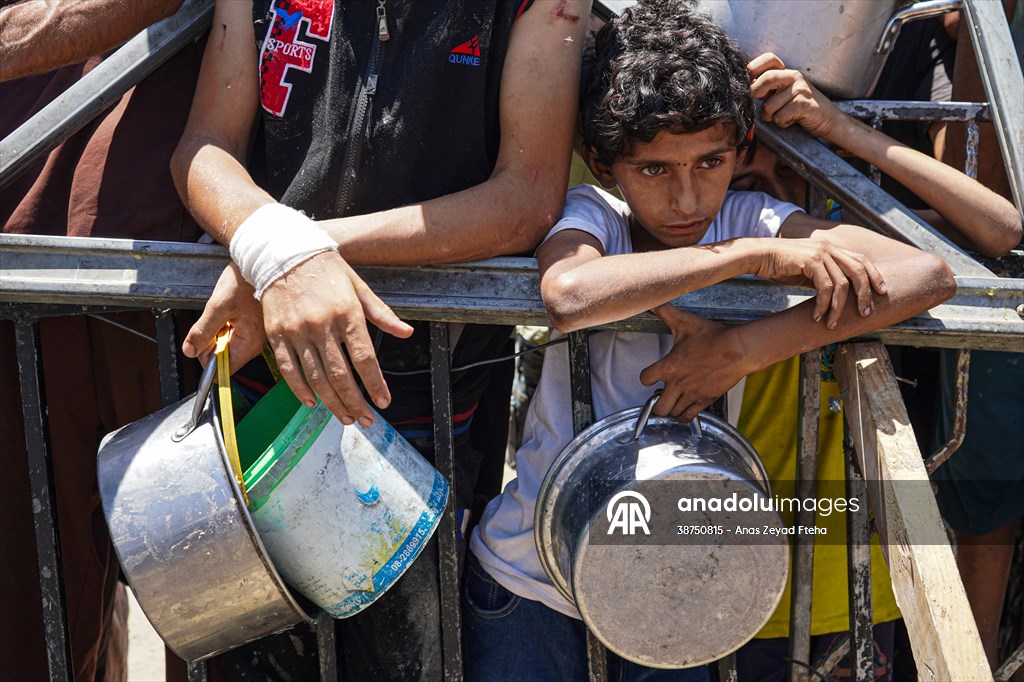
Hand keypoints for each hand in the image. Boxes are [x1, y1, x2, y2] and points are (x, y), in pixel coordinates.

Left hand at [183, 262, 266, 370]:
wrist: (259, 263)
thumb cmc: (244, 281)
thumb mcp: (217, 306)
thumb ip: (202, 331)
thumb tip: (189, 350)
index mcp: (249, 343)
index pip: (223, 368)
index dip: (206, 358)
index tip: (200, 340)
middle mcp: (255, 344)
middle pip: (224, 357)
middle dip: (212, 342)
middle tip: (214, 319)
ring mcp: (255, 336)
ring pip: (227, 345)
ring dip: (218, 332)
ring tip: (225, 311)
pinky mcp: (253, 328)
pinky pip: (233, 335)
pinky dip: (225, 325)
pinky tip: (230, 311)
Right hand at [259, 251, 413, 426]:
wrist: (284, 252)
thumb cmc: (327, 270)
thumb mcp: (359, 288)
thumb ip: (382, 314)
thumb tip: (407, 333)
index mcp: (347, 313)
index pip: (365, 359)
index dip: (375, 384)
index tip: (384, 401)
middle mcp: (322, 325)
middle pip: (340, 375)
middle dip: (356, 402)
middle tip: (366, 420)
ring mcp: (297, 331)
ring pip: (316, 377)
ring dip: (332, 402)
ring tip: (346, 417)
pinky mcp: (277, 334)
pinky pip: (289, 369)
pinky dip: (300, 390)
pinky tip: (313, 403)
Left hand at [639, 304, 747, 421]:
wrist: (738, 350)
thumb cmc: (711, 335)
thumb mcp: (685, 321)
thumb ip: (664, 311)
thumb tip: (652, 299)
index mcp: (669, 366)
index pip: (645, 380)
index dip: (646, 378)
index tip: (651, 375)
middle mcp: (678, 384)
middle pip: (658, 408)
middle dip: (656, 404)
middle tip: (661, 395)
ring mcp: (692, 394)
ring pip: (673, 413)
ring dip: (670, 408)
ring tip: (674, 399)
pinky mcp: (705, 400)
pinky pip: (689, 416)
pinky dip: (684, 414)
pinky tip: (685, 406)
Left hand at [748, 52, 842, 139]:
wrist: (827, 119)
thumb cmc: (799, 107)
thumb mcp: (781, 93)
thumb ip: (765, 87)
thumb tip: (742, 86)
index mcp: (786, 72)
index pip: (769, 59)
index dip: (753, 67)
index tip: (746, 81)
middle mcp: (794, 76)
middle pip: (767, 78)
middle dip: (756, 93)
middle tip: (758, 103)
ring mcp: (801, 89)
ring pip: (770, 105)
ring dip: (769, 116)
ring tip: (779, 116)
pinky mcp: (804, 104)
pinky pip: (780, 116)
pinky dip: (781, 123)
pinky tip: (790, 120)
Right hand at [752, 237, 885, 327]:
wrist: (760, 256)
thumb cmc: (781, 265)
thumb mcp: (808, 270)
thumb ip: (825, 276)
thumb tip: (838, 294)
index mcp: (832, 248)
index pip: (862, 260)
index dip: (874, 276)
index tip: (882, 292)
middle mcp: (830, 248)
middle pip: (859, 270)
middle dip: (865, 294)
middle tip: (866, 312)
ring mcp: (821, 253)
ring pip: (842, 284)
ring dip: (839, 307)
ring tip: (833, 323)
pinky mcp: (810, 261)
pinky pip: (824, 287)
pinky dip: (823, 305)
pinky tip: (816, 316)